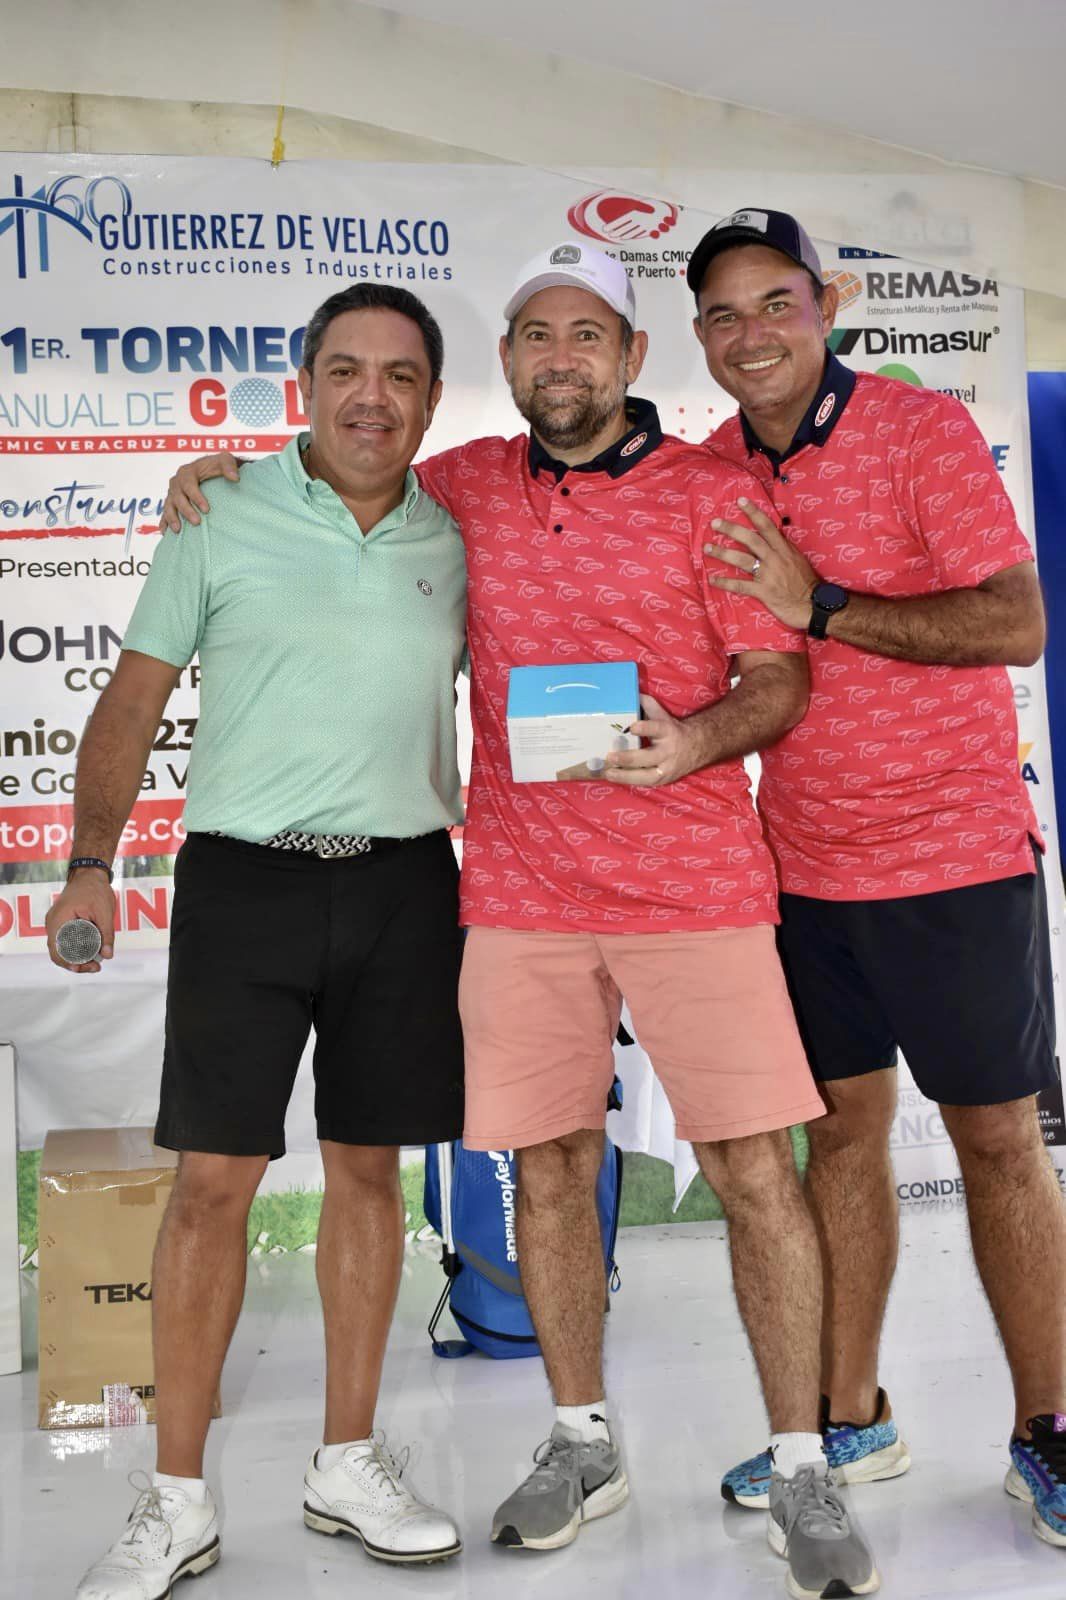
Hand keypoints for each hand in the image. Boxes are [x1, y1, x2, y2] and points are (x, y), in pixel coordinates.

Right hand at [45, 870, 114, 973]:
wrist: (89, 874)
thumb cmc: (95, 889)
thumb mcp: (104, 912)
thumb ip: (106, 934)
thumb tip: (108, 955)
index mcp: (59, 920)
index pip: (57, 951)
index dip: (69, 963)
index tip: (86, 967)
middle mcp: (53, 923)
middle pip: (58, 953)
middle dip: (76, 963)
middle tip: (95, 967)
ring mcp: (56, 923)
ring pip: (61, 948)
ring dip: (76, 958)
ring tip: (95, 963)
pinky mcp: (62, 923)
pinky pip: (65, 941)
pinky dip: (75, 949)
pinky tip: (90, 953)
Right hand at [161, 452, 239, 531]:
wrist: (212, 470)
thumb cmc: (218, 466)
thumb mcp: (225, 460)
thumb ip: (229, 466)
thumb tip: (235, 478)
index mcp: (187, 472)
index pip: (189, 485)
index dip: (196, 497)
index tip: (207, 510)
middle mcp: (177, 482)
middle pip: (177, 497)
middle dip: (186, 510)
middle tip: (197, 522)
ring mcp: (173, 493)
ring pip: (168, 505)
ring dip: (172, 518)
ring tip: (178, 530)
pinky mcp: (172, 503)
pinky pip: (165, 513)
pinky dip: (164, 522)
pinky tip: (165, 533)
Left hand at [604, 695, 704, 786]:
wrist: (697, 747)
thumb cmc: (672, 729)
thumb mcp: (662, 715)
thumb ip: (646, 704)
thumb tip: (627, 693)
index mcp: (668, 731)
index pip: (657, 729)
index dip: (645, 728)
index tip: (632, 727)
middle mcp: (668, 751)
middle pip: (648, 757)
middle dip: (628, 758)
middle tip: (610, 756)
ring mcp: (666, 768)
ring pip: (645, 775)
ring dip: (625, 775)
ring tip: (608, 773)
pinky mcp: (662, 780)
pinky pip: (644, 782)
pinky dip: (628, 780)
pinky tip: (614, 778)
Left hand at [704, 497, 818, 630]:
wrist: (813, 605)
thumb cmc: (806, 583)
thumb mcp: (798, 560)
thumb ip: (784, 549)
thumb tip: (773, 537)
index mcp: (784, 549)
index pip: (767, 526)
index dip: (753, 512)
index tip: (740, 501)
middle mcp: (775, 558)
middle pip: (750, 539)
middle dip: (731, 529)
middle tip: (715, 522)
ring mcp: (768, 575)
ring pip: (742, 560)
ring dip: (722, 553)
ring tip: (707, 548)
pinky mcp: (763, 592)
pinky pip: (740, 585)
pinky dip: (725, 582)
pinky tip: (712, 579)